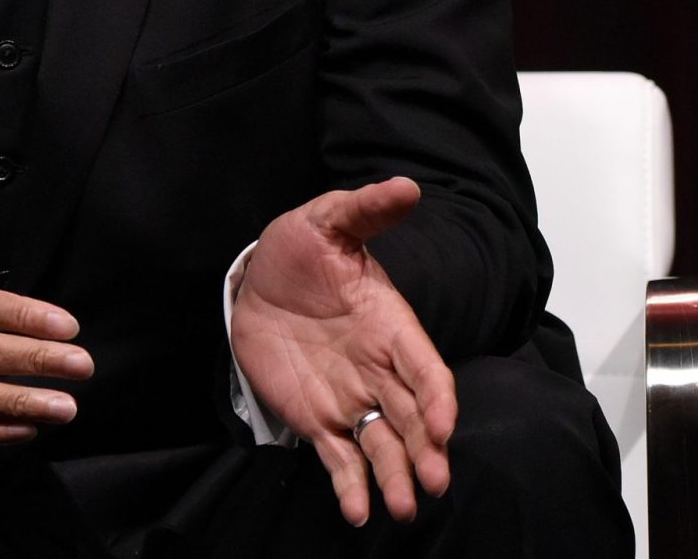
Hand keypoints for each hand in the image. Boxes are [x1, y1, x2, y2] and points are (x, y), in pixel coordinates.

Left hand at [230, 178, 456, 526]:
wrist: (257, 277)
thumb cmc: (301, 249)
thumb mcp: (328, 220)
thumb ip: (364, 210)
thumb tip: (405, 186)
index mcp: (390, 325)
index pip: (425, 366)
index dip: (437, 397)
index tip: (441, 425)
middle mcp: (377, 368)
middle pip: (412, 416)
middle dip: (427, 451)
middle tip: (436, 483)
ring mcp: (349, 396)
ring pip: (382, 444)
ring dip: (396, 476)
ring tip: (403, 508)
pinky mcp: (316, 417)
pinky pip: (339, 456)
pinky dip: (350, 485)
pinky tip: (357, 511)